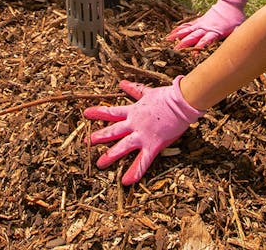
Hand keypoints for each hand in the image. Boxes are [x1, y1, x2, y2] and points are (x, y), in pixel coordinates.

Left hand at [83, 76, 204, 184]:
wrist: (180, 102)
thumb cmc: (166, 96)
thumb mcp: (147, 92)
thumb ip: (134, 90)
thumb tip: (122, 83)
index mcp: (133, 112)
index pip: (112, 112)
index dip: (98, 113)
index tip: (86, 114)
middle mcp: (134, 124)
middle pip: (113, 131)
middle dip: (99, 136)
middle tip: (86, 142)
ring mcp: (142, 135)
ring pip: (123, 146)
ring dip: (111, 155)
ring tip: (99, 164)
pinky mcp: (153, 145)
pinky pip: (143, 161)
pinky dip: (135, 172)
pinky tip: (127, 182)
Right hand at [167, 0, 246, 48]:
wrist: (230, 4)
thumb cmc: (235, 19)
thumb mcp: (238, 28)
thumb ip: (237, 36)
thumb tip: (241, 42)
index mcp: (215, 31)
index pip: (206, 39)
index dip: (200, 45)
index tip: (193, 52)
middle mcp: (206, 27)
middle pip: (193, 36)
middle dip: (184, 43)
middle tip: (175, 49)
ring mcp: (201, 24)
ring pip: (188, 30)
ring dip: (178, 35)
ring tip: (168, 39)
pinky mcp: (199, 21)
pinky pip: (188, 25)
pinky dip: (180, 28)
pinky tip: (173, 32)